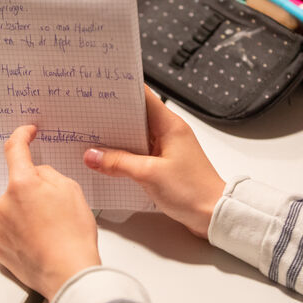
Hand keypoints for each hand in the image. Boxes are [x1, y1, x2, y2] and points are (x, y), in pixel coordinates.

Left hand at [0, 125, 100, 301]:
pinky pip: (12, 232)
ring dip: (29, 214)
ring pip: (15, 210)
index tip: (27, 133)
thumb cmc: (73, 235)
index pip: (14, 149)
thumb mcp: (71, 190)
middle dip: (34, 190)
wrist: (68, 274)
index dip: (21, 136)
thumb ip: (50, 175)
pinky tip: (42, 242)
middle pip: (18, 186)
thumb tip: (40, 176)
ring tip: (52, 230)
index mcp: (21, 184)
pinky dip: (25, 234)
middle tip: (57, 207)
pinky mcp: (0, 248)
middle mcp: (4, 204)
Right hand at [84, 88, 224, 237]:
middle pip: (136, 116)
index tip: (100, 88)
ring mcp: (167, 148)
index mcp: (170, 125)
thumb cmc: (194, 191)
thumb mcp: (149, 175)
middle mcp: (169, 132)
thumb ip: (118, 163)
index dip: (121, 90)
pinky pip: (139, 153)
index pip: (143, 96)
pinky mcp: (164, 164)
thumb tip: (93, 155)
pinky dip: (124, 155)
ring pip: (136, 136)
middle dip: (112, 117)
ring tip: (93, 140)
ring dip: (117, 139)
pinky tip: (109, 162)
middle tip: (89, 116)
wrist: (214, 214)